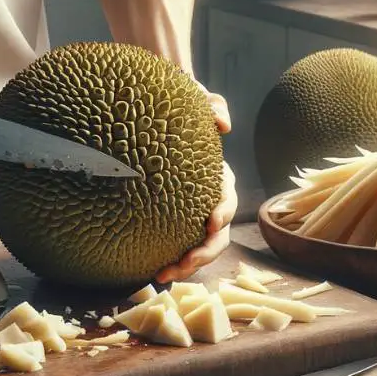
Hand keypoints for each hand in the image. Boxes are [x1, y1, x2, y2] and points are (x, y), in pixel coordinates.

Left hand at [156, 87, 236, 283]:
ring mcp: (192, 215)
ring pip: (199, 247)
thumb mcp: (197, 101)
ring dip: (188, 265)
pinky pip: (177, 247)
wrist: (155, 121)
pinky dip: (169, 262)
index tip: (211, 222)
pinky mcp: (174, 225)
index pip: (226, 198)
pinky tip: (150, 270)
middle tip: (186, 262)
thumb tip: (223, 122)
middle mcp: (208, 200)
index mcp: (217, 178)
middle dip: (205, 252)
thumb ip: (213, 105)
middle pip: (218, 234)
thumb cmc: (179, 112)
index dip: (223, 212)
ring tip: (164, 274)